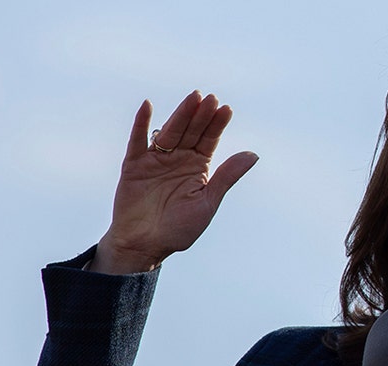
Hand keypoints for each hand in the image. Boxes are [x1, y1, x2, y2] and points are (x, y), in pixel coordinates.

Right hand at [89, 91, 257, 273]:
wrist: (145, 246)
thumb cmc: (179, 229)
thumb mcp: (207, 202)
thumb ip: (227, 177)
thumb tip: (253, 155)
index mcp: (198, 168)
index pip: (209, 140)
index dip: (217, 125)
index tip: (226, 109)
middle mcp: (178, 159)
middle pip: (191, 131)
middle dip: (201, 116)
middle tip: (211, 98)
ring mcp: (156, 160)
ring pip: (170, 132)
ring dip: (180, 115)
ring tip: (193, 98)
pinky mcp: (133, 165)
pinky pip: (137, 141)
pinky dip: (141, 124)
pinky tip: (148, 106)